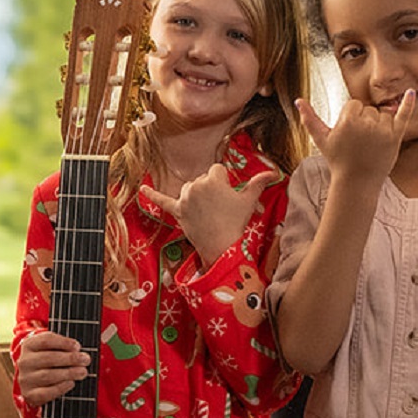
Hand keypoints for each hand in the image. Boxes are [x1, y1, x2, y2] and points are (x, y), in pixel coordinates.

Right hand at [16, 329, 88, 408]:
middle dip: (70, 359)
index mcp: (29, 345)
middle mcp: (25, 361)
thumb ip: (63, 347)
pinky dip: (61, 387)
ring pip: (47, 375)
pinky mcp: (29, 394)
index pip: (45, 340)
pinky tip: (71, 383)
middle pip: (48, 358)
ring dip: (69, 373)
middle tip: (85, 360)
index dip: (63, 342)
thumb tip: (80, 352)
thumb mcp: (51, 349)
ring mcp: (26, 379)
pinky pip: (46, 392)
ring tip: (82, 372)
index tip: (77, 346)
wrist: (33, 383)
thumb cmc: (48, 362)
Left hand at [139, 165, 277, 267]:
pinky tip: (142, 190)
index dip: (224, 183)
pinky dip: (152, 195)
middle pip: (202, 179)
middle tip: (220, 208)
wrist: (222, 246)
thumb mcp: (248, 201)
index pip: (216, 171)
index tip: (227, 197)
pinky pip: (162, 201)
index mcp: (213, 179)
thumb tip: (275, 173)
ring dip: (196, 197)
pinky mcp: (177, 212)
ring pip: (189, 189)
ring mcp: (185, 199)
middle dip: (210, 190)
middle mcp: (196, 185)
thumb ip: (259, 183)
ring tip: (207, 212)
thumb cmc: (236, 222)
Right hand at [298, 92, 414, 185]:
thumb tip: (298, 100)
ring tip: (371, 143)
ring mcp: (383, 130)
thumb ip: (309, 118)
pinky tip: (411, 92)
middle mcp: (367, 123)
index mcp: (348, 120)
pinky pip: (403, 115)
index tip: (349, 135)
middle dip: (365, 122)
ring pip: (383, 114)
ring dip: (379, 124)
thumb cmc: (338, 161)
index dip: (351, 118)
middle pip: (369, 109)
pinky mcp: (396, 137)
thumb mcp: (321, 139)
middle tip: (360, 142)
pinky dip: (408, 104)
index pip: (354, 105)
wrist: (357, 183)